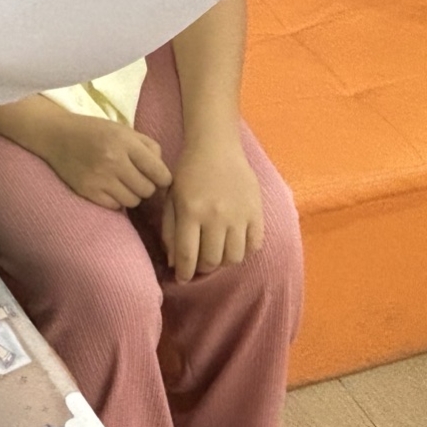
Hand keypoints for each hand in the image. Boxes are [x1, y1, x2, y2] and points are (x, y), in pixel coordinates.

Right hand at [39, 112, 173, 210]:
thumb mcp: (123, 130)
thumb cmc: (94, 131)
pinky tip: (108, 188)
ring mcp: (99, 178)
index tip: (157, 176)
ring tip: (121, 183)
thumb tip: (164, 174)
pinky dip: (115, 200)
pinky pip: (115, 206)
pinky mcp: (87, 191)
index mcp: (125, 142)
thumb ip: (148, 147)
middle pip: (148, 190)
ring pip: (133, 201)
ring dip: (131, 195)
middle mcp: (113, 160)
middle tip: (136, 178)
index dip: (163, 178)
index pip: (160, 172)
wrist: (56, 135)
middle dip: (146, 186)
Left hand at [161, 136, 263, 283]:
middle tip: (198, 264)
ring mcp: (239, 215)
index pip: (188, 255)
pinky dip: (244, 250)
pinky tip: (233, 243)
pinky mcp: (256, 212)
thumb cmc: (188, 172)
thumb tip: (173, 262)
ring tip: (216, 254)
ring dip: (223, 262)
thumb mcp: (171, 198)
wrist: (216, 147)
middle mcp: (216, 216)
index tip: (182, 278)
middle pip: (211, 260)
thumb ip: (170, 230)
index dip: (184, 272)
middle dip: (202, 268)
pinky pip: (254, 245)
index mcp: (191, 211)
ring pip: (234, 257)